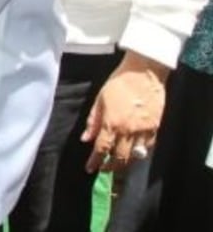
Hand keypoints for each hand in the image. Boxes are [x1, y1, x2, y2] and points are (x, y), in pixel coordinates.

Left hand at [83, 51, 167, 171]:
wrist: (144, 72)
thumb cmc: (119, 82)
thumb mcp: (100, 98)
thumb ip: (93, 120)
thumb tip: (86, 138)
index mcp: (111, 123)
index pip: (101, 149)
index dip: (94, 161)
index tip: (89, 168)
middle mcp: (128, 131)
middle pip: (119, 158)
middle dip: (110, 167)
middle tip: (104, 168)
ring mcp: (143, 131)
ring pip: (134, 157)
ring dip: (125, 163)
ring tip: (117, 163)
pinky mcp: (155, 128)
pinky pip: (147, 148)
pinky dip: (139, 153)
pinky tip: (133, 151)